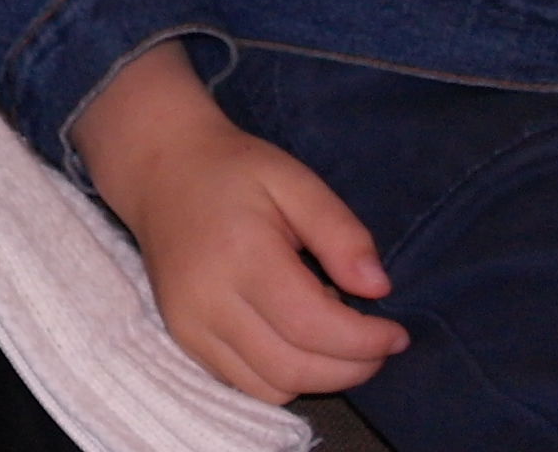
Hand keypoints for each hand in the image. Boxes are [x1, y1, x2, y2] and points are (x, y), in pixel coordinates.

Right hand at [69, 42, 408, 401]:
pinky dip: (285, 377)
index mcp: (241, 253)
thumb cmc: (234, 170)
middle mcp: (208, 299)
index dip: (364, 341)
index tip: (398, 332)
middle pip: (293, 368)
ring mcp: (190, 325)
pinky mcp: (184, 339)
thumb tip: (378, 288)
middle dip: (352, 368)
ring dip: (320, 376)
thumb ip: (340, 232)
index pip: (311, 324)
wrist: (159, 170)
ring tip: (335, 335)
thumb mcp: (295, 180)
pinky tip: (297, 339)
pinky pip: (246, 384)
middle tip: (379, 344)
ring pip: (271, 387)